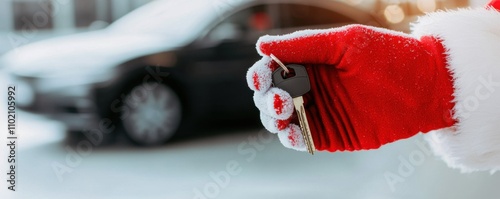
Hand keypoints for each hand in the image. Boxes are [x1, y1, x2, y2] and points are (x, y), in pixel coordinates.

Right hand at [247, 24, 455, 151]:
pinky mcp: (331, 135)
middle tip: (279, 98)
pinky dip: (291, 138)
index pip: (273, 70)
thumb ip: (303, 45)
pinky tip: (292, 131)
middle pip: (271, 96)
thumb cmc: (389, 57)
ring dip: (273, 118)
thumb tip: (262, 45)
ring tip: (283, 111)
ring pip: (280, 120)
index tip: (260, 77)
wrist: (426, 87)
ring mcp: (320, 112)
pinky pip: (301, 139)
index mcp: (311, 63)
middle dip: (266, 98)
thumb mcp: (343, 43)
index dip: (260, 75)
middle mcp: (312, 88)